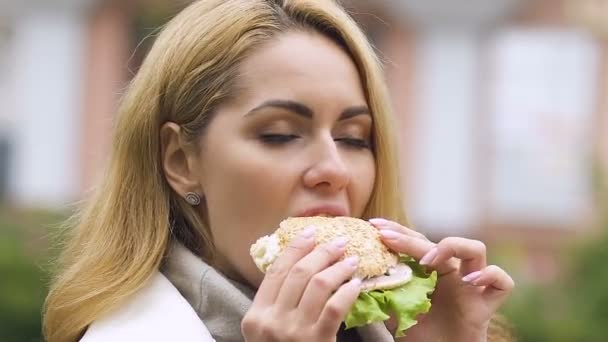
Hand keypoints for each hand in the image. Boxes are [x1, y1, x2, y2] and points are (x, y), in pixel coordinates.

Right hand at [241, 227, 361, 341]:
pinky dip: (347, 291)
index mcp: (255, 316)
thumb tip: (299, 264)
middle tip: (339, 241)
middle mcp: (270, 322)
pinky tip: (357, 284)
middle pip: (298, 274)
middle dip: (321, 252)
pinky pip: (335, 307)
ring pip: (317, 285)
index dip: (295, 248)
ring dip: (337, 267)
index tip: (312, 232)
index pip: (276, 271)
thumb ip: (276, 304)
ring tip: (351, 260)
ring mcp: (293, 333)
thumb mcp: (268, 333)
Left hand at [368, 218, 514, 341]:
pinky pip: (503, 282)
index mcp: (431, 271)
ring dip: (454, 247)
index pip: (416, 241)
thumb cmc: (420, 335)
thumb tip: (356, 279)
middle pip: (439, 242)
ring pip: (477, 248)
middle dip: (411, 237)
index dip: (398, 230)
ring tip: (430, 260)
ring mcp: (472, 286)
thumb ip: (383, 294)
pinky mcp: (487, 304)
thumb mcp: (395, 311)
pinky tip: (470, 281)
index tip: (375, 225)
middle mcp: (453, 273)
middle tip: (388, 238)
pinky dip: (491, 276)